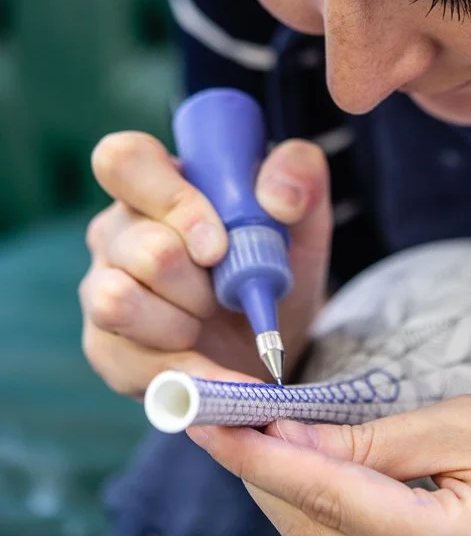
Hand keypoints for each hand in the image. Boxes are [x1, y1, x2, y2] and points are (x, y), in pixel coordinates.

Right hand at [81, 131, 330, 395]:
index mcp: (157, 182)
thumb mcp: (303, 218)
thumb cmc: (275, 265)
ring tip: (209, 325)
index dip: (174, 203)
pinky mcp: (104, 347)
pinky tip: (220, 374)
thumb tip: (278, 196)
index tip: (219, 247)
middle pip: (143, 249)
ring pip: (117, 301)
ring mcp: (101, 286)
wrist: (272, 342)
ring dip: (184, 325)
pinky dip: (189, 374)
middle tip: (228, 296)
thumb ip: (301, 178)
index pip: (124, 160)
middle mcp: (118, 230)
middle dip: (202, 285)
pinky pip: (130, 362)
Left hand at [188, 394, 470, 535]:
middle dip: (260, 478)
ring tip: (249, 441)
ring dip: (285, 497)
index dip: (259, 459)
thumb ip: (369, 442)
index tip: (207, 422)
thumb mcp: (464, 422)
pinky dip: (324, 517)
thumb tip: (286, 439)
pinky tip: (303, 477)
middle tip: (219, 421)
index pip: (331, 500)